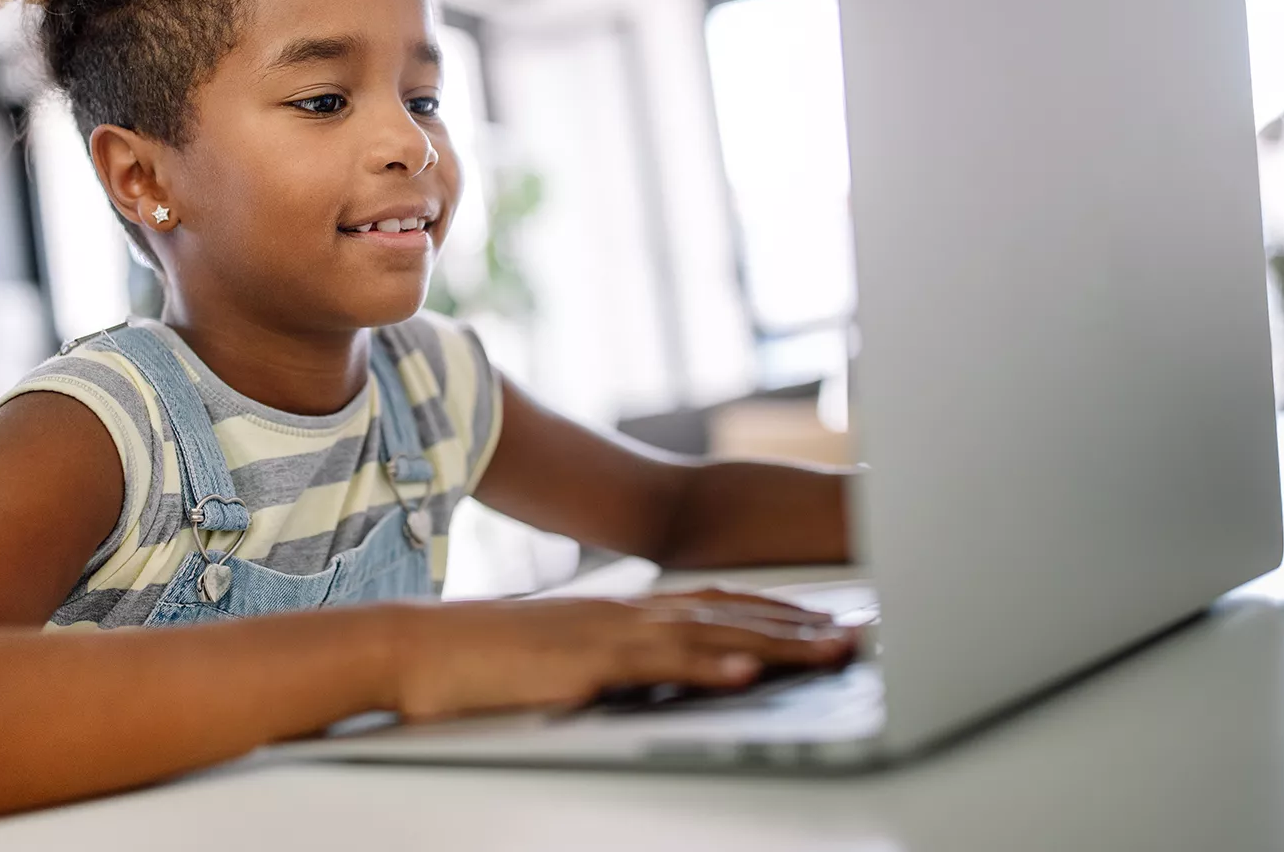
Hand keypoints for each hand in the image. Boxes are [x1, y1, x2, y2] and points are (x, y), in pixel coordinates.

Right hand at [383, 588, 856, 721]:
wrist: (421, 650)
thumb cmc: (486, 663)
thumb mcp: (566, 659)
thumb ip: (615, 662)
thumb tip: (650, 678)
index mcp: (626, 612)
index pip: (720, 607)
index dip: (779, 615)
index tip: (830, 624)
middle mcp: (629, 612)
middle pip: (733, 616)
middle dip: (802, 628)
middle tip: (862, 636)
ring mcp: (612, 633)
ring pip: (712, 635)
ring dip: (780, 644)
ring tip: (835, 652)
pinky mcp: (588, 660)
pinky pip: (658, 665)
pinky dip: (708, 668)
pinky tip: (748, 675)